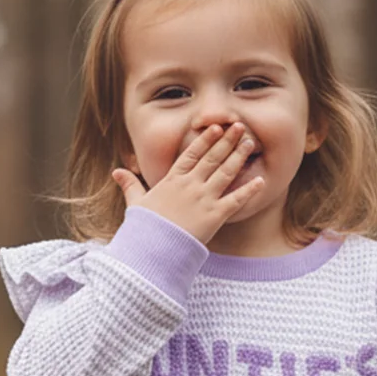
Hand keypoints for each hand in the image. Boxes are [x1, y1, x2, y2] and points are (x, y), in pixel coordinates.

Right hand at [111, 123, 266, 244]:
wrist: (153, 249)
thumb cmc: (144, 228)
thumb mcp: (136, 204)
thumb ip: (130, 185)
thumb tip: (116, 172)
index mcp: (172, 180)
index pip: (192, 154)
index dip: (205, 139)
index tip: (216, 127)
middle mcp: (190, 185)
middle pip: (212, 158)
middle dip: (227, 140)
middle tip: (240, 126)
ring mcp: (204, 199)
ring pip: (225, 172)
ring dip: (239, 156)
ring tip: (250, 142)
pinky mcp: (215, 216)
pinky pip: (236, 200)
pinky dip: (249, 190)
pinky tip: (260, 180)